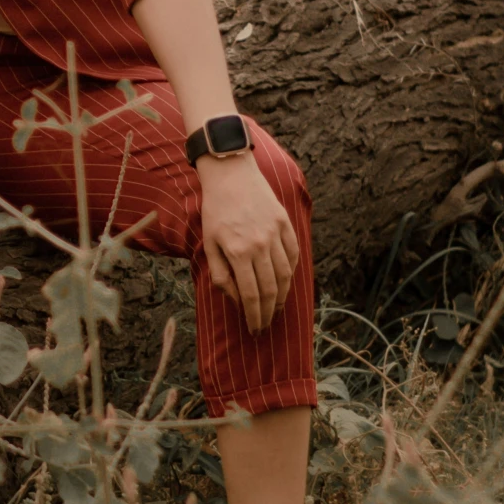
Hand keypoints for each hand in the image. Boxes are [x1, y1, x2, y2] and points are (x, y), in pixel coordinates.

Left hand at [198, 152, 298, 331]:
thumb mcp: (209, 243)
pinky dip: (292, 272)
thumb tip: (235, 299)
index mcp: (238, 252)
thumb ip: (220, 274)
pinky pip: (293, 255)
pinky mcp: (285, 224)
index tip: (254, 329)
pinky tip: (286, 283)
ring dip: (282, 297)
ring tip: (276, 309)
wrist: (231, 175)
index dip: (254, 316)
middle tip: (265, 326)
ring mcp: (276, 234)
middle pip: (270, 289)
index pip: (250, 295)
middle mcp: (260, 245)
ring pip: (285, 275)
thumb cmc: (215, 210)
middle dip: (268, 313)